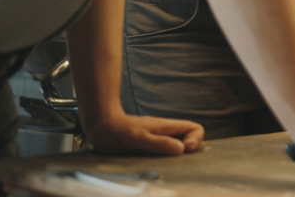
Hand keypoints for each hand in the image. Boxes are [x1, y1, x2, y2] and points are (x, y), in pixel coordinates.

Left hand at [84, 111, 203, 155]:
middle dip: (188, 152)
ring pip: (177, 148)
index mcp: (166, 127)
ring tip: (164, 166)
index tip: (183, 151)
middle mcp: (165, 133)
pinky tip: (154, 167)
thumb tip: (181, 149)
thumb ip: (158, 143)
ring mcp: (158, 140)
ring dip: (176, 158)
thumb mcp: (136, 138)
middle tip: (174, 162)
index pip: (195, 129)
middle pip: (189, 140)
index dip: (195, 140)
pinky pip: (165, 154)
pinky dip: (165, 162)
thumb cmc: (116, 130)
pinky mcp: (149, 149)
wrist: (98, 127)